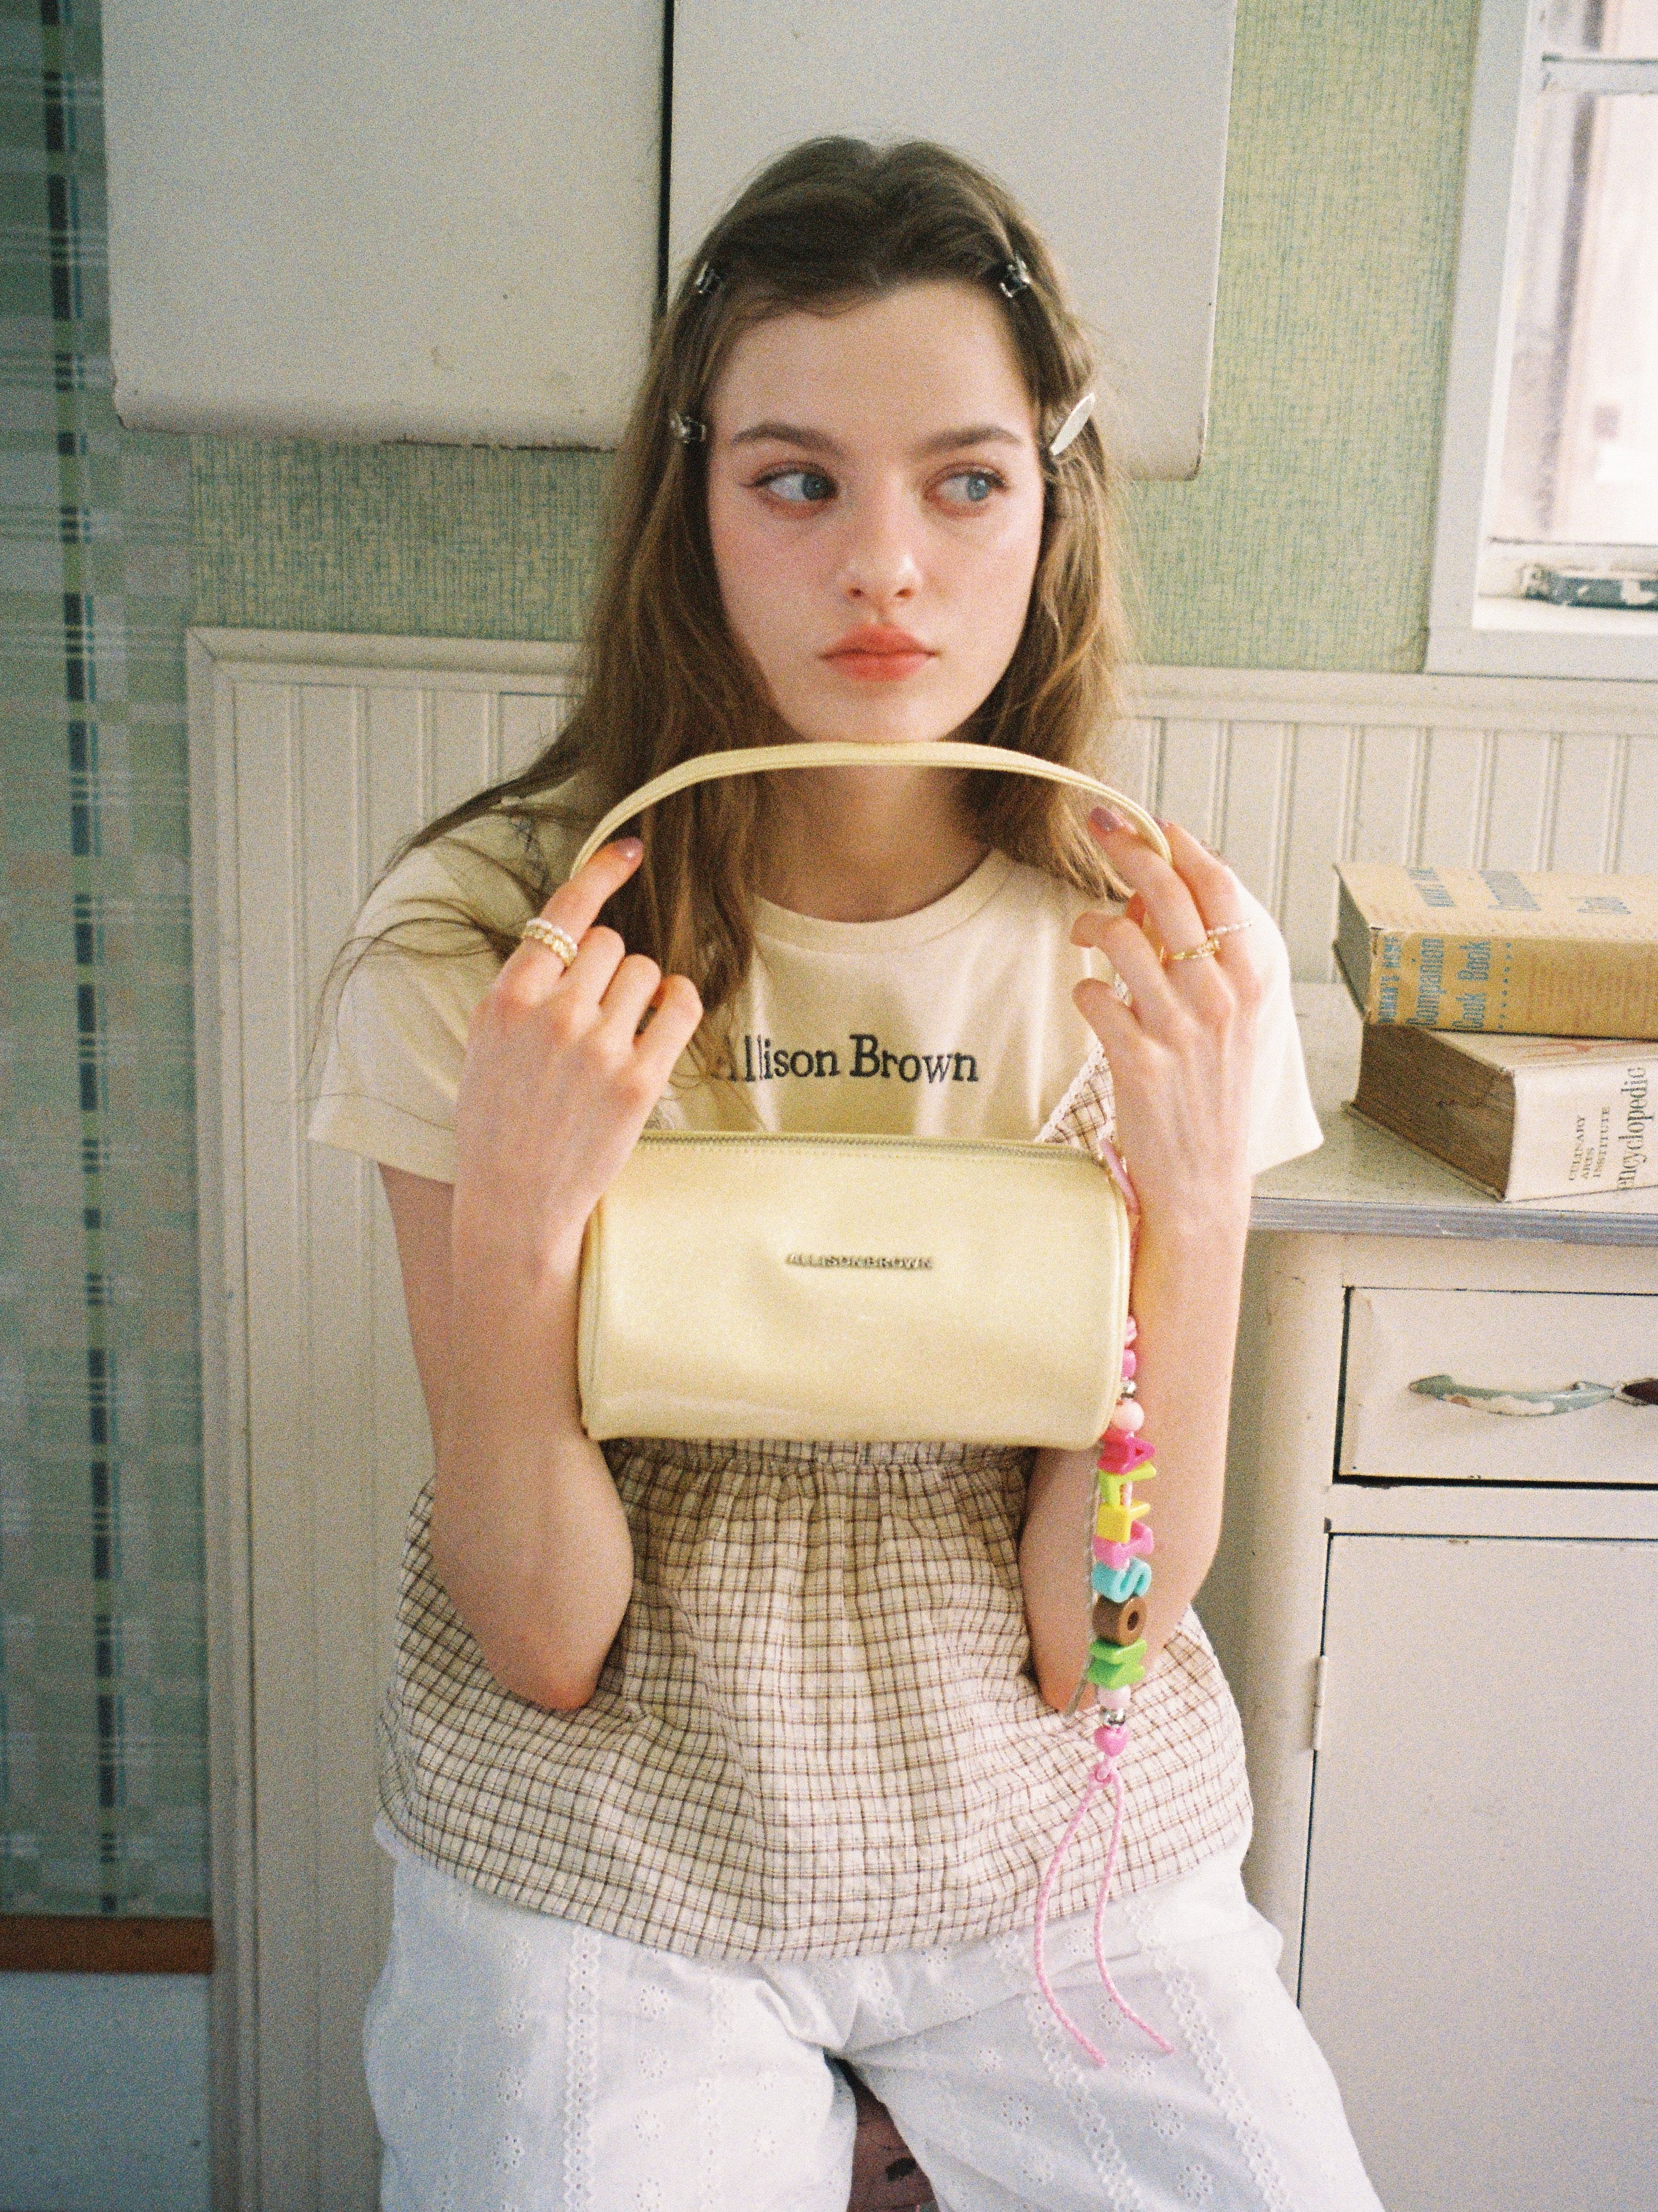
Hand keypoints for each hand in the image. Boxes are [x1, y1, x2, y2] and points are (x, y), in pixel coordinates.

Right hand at [452, 839, 702, 1273]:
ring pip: (645, 970)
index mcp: (505, 1001)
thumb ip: (522, 990)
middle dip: (611, 969)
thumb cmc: (498, 1123)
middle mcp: (550, 1016)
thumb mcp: (485, 1045)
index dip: (601, 872)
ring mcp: (595, 1048)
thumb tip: (569, 937)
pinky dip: (678, 1003)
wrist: (514, 1203)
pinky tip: (663, 1020)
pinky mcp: (638, 1080)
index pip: (561, 915)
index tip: (629, 849)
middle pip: (610, 944)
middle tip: (597, 1013)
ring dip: (642, 992)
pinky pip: (679, 1005)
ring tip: (620, 1033)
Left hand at [1069, 813, 1260, 1241]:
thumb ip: (1209, 961)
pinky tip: (1092, 998)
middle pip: (1167, 896)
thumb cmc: (1217, 1095)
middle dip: (1128, 851)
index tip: (1156, 825)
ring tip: (1085, 932)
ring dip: (1092, 923)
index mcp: (1255, 981)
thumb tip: (1160, 902)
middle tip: (1101, 833)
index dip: (1182, 847)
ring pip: (1122, 937)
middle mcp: (1220, 999)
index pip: (1220, 888)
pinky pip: (1095, 995)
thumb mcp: (1237, 1021)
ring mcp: (1178, 1029)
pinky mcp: (1137, 1061)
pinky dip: (1085, 988)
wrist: (1205, 1179)